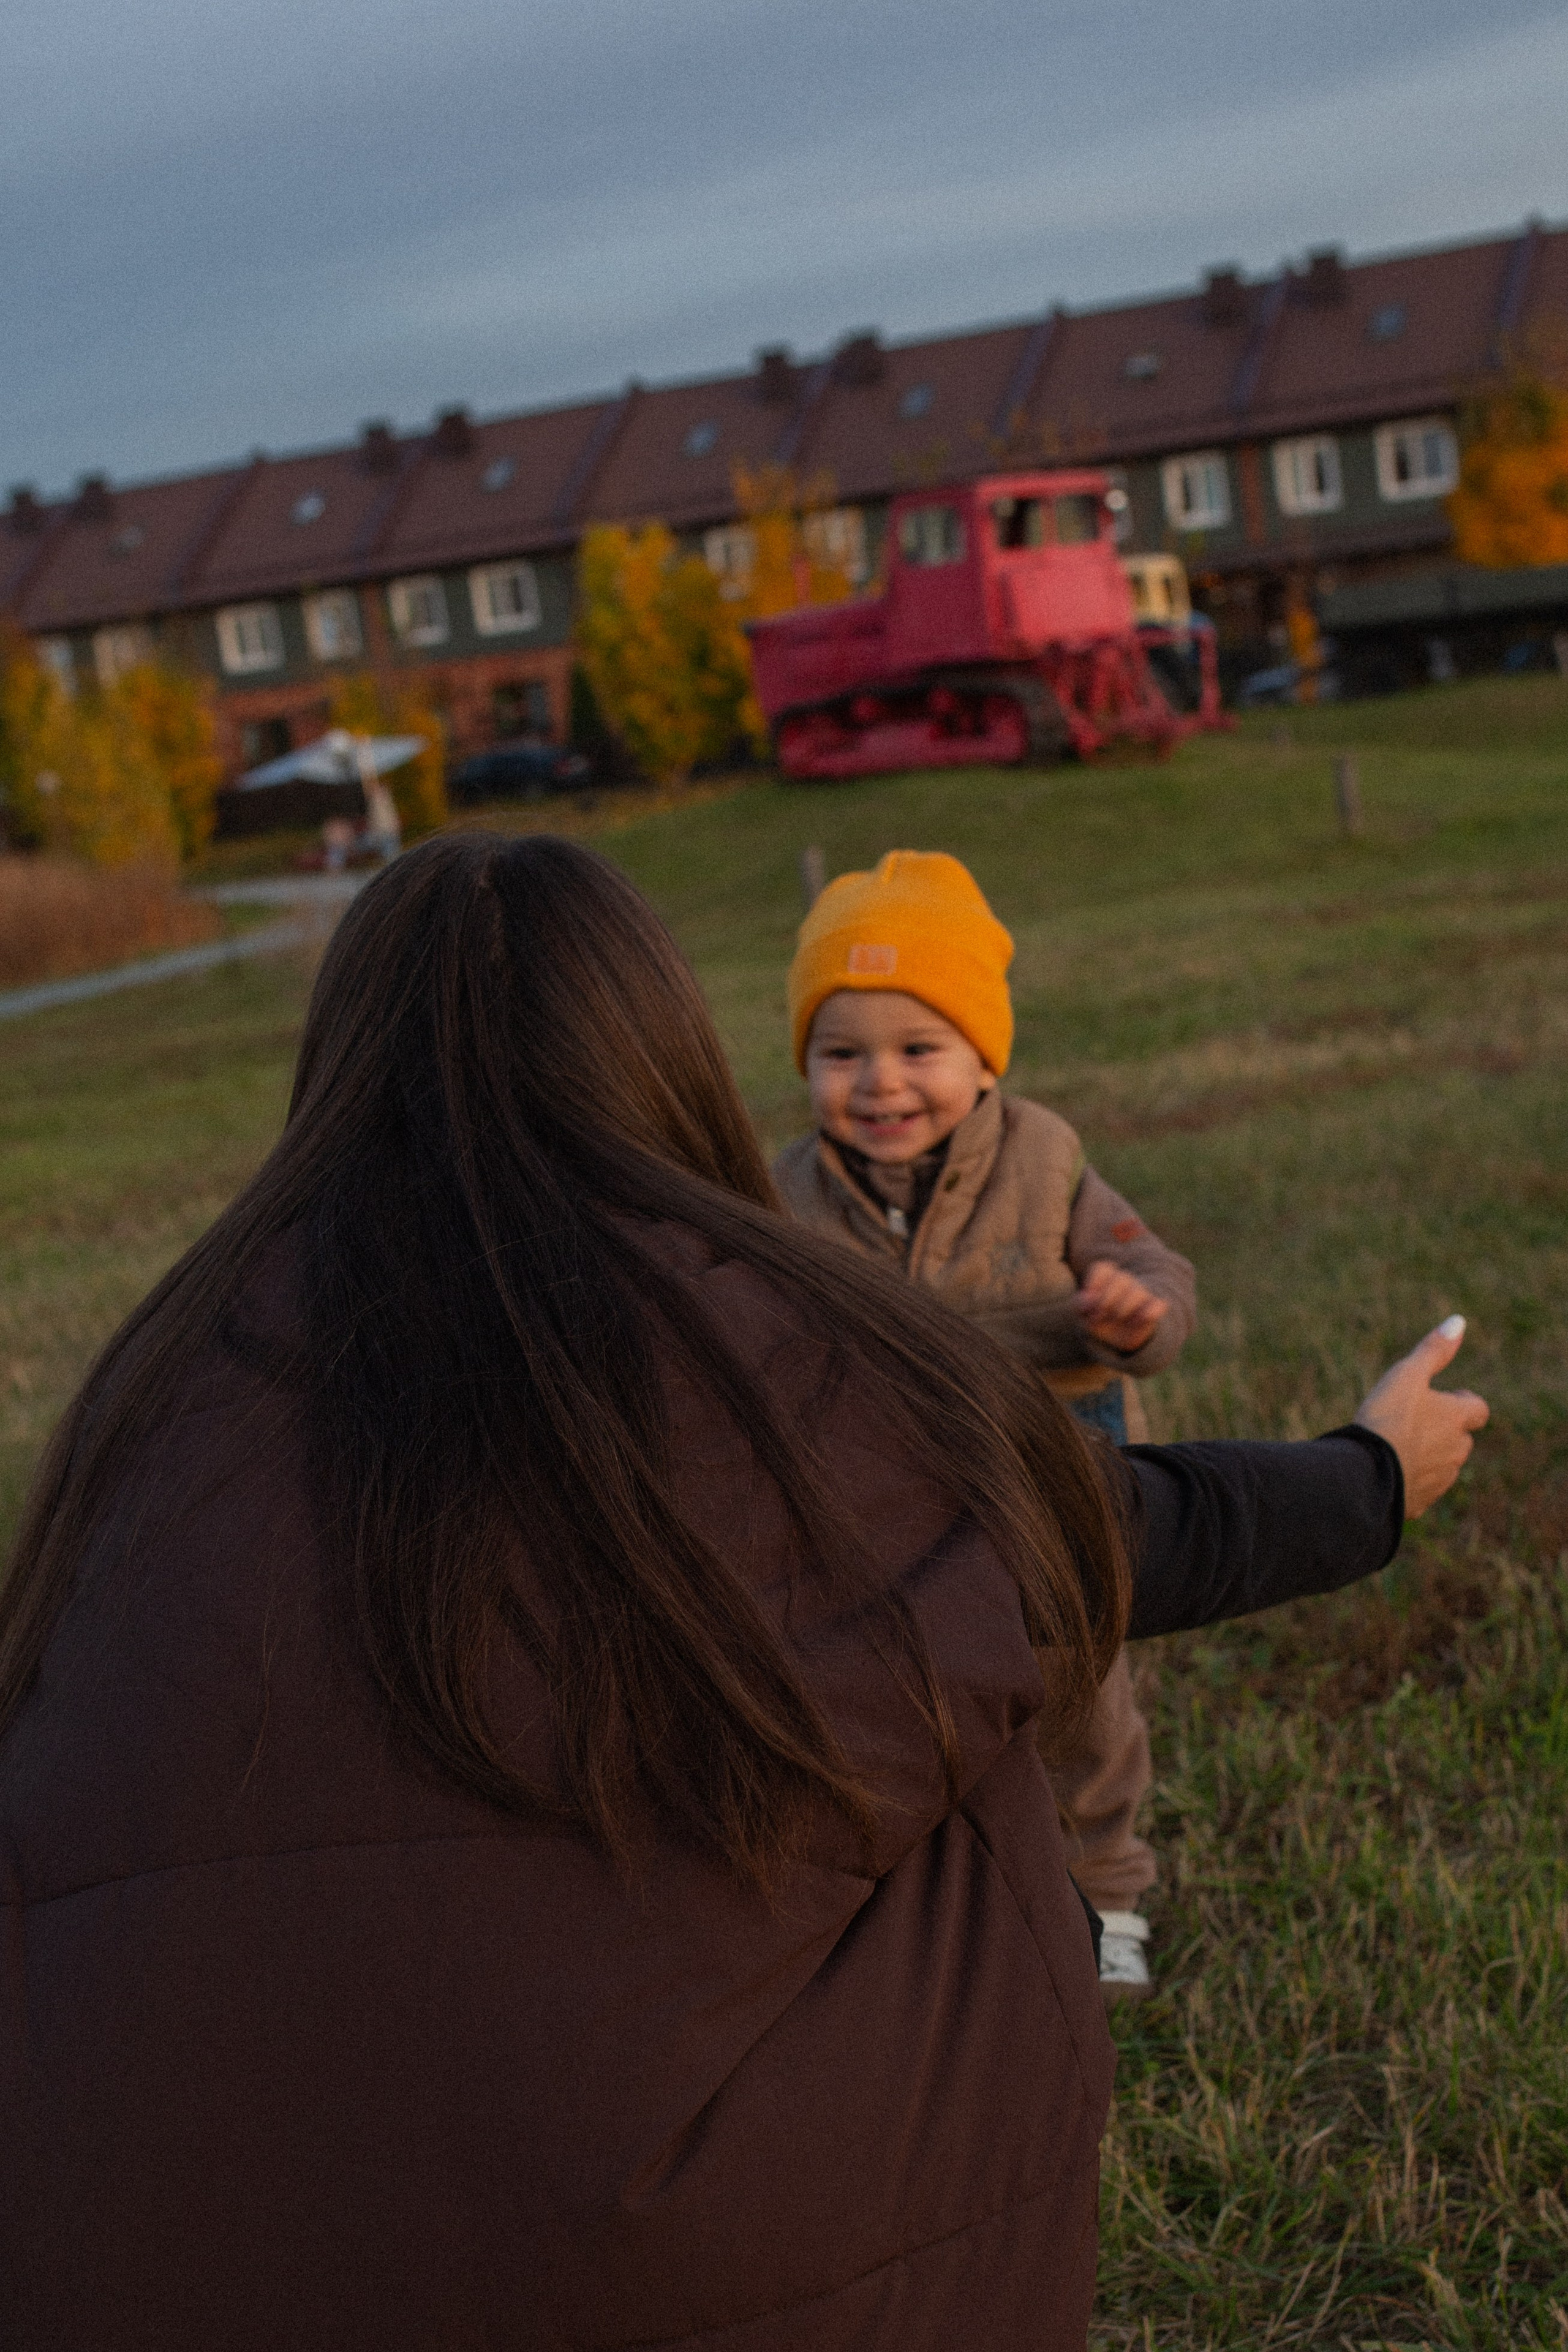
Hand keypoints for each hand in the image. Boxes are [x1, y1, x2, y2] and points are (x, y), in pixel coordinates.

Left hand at [1075, 1260, 1168, 1353]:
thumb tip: (1090, 1301)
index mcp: (1107, 1277)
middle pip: (1120, 1279)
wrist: (1117, 1338)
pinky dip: (1149, 1313)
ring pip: (1138, 1292)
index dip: (1094, 1284)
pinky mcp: (1155, 1308)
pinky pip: (1158, 1305)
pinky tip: (1136, 1322)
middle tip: (1101, 1315)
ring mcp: (1142, 1293)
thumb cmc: (1099, 1319)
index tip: (1089, 1303)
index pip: (1102, 1269)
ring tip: (1118, 1319)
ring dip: (1124, 1308)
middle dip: (1107, 1300)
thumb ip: (1081, 1304)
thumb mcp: (1083, 1314)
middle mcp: (1126, 1281)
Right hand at [1354, 1316, 1488, 1516]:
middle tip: (1418, 1420)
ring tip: (1401, 1445)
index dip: (1465, 1402)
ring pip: (1445, 1464)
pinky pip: (1424, 1488)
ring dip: (1431, 1455)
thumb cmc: (1387, 1418)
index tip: (1448, 1397)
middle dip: (1447, 1430)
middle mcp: (1455, 1450)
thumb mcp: (1407, 1375)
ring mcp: (1441, 1479)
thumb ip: (1433, 1350)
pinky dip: (1414, 1478)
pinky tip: (1391, 1470)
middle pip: (1462, 1438)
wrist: (1368, 1473)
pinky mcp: (1421, 1501)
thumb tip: (1459, 1321)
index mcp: (1456, 1418)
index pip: (1479, 1409)